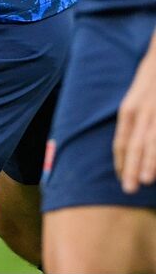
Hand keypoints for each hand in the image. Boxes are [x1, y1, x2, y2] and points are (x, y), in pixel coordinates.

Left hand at [114, 38, 155, 193]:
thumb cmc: (150, 83)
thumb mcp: (136, 100)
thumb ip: (134, 121)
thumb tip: (129, 148)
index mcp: (128, 111)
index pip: (121, 141)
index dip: (121, 162)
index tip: (121, 179)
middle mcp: (142, 111)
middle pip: (135, 144)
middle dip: (132, 168)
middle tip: (128, 190)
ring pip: (153, 140)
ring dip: (150, 161)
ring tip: (147, 180)